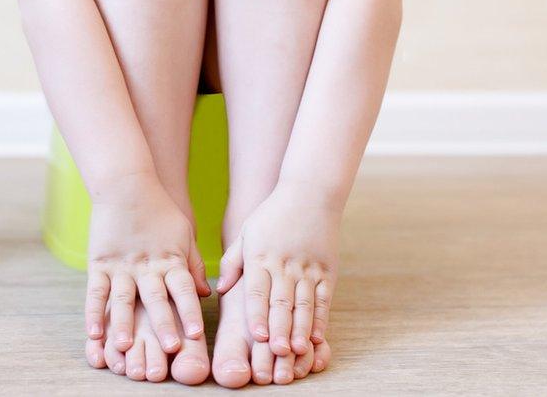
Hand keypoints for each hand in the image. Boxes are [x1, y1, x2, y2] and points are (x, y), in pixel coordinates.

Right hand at [84, 175, 209, 354]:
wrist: (126, 184)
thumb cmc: (159, 209)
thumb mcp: (184, 234)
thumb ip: (193, 265)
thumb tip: (206, 294)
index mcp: (170, 260)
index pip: (183, 290)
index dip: (189, 312)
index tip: (195, 335)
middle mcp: (146, 266)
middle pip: (156, 299)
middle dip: (163, 325)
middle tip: (168, 349)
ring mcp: (121, 265)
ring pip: (124, 299)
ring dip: (124, 324)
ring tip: (125, 346)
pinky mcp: (99, 262)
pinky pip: (96, 291)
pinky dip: (93, 313)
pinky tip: (93, 334)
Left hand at [217, 187, 339, 356]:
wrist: (311, 193)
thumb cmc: (272, 215)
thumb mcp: (246, 233)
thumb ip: (232, 262)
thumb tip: (219, 289)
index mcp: (261, 256)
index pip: (258, 291)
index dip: (257, 315)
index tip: (257, 337)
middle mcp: (285, 264)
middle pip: (281, 302)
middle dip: (278, 329)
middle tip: (276, 353)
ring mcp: (308, 268)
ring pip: (303, 304)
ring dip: (299, 329)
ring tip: (295, 351)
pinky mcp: (327, 270)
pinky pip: (323, 298)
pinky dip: (320, 319)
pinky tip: (316, 337)